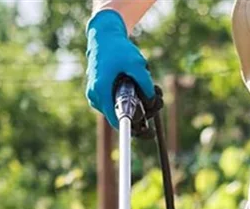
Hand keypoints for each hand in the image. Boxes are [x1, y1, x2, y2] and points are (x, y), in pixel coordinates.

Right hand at [85, 9, 153, 128]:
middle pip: (118, 116)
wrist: (103, 35)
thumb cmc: (118, 48)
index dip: (133, 128)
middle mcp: (95, 96)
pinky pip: (113, 102)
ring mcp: (94, 95)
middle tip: (154, 102)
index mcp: (101, 91)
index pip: (117, 121)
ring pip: (116, 109)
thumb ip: (146, 83)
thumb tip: (152, 102)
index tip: (146, 131)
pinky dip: (125, 99)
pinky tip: (135, 88)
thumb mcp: (136, 63)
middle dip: (137, 113)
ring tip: (147, 91)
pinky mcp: (97, 92)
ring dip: (132, 105)